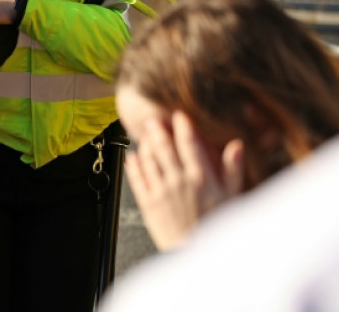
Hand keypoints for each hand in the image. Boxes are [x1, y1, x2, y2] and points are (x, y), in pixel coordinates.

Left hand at [125, 111, 244, 250]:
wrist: (197, 254)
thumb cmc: (218, 227)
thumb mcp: (233, 198)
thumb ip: (233, 170)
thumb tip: (237, 144)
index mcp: (201, 178)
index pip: (190, 145)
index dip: (184, 127)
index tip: (179, 115)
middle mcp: (179, 181)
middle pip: (165, 149)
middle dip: (158, 131)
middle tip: (152, 118)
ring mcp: (162, 192)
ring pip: (149, 161)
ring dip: (145, 145)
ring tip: (144, 134)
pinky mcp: (148, 204)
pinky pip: (138, 181)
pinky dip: (133, 167)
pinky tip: (131, 157)